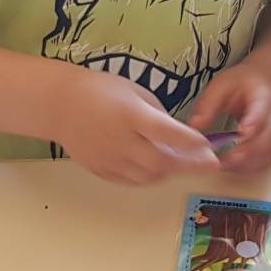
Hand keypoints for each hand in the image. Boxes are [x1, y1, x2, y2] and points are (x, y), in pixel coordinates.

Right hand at [53, 68, 219, 184]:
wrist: (60, 104)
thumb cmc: (101, 90)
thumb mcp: (136, 92)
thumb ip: (158, 115)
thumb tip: (178, 136)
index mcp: (130, 115)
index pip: (168, 133)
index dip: (191, 143)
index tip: (209, 147)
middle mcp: (121, 141)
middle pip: (162, 162)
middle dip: (190, 165)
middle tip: (209, 164)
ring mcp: (109, 159)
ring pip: (149, 176)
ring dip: (171, 171)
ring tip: (184, 163)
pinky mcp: (101, 170)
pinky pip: (132, 181)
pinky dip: (150, 177)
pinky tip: (159, 168)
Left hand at [189, 63, 270, 173]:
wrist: (265, 85)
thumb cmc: (245, 85)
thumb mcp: (222, 85)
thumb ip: (208, 105)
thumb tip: (195, 125)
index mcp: (264, 98)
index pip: (262, 112)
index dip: (253, 124)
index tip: (242, 133)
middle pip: (267, 138)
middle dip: (246, 151)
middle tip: (224, 160)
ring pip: (268, 153)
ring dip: (247, 163)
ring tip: (224, 165)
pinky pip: (266, 160)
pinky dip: (251, 167)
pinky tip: (234, 167)